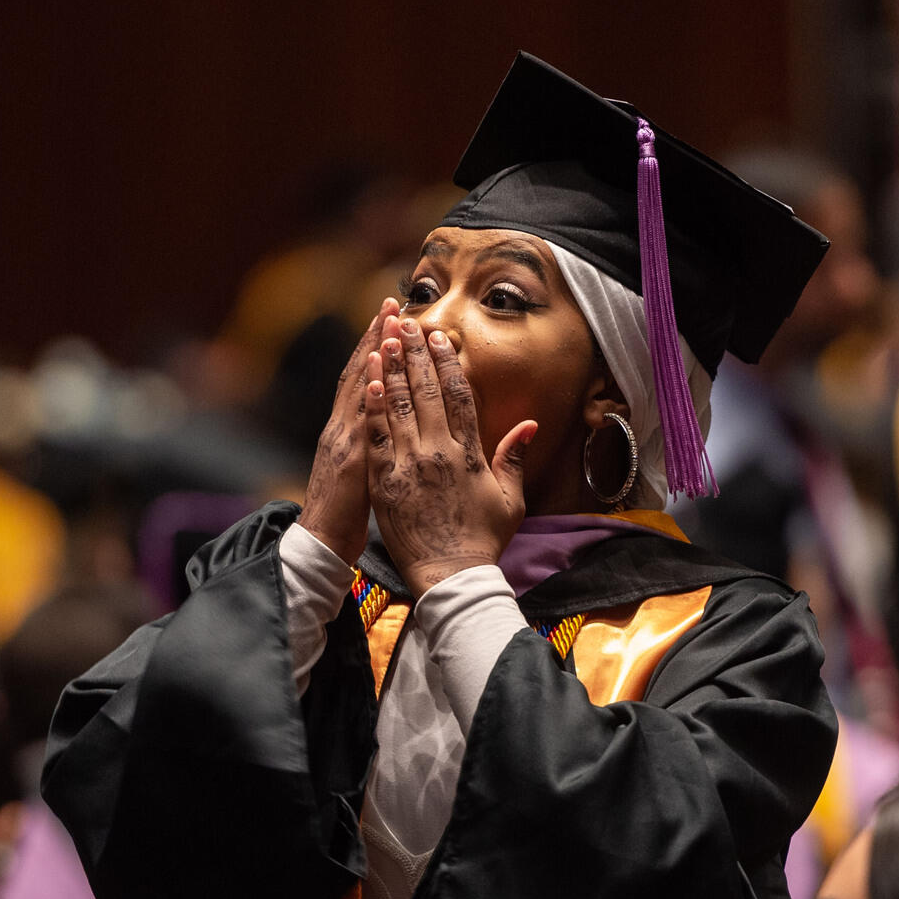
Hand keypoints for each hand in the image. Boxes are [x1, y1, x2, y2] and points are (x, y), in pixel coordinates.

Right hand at [295, 300, 395, 564]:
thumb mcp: (361, 471)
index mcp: (347, 431)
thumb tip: (389, 424)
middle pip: (359, 372)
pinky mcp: (348, 460)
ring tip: (388, 320)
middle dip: (376, 335)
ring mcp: (342, 441)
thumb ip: (371, 443)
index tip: (393, 316)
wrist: (321, 544)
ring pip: (357, 387)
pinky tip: (374, 370)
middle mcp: (341, 428)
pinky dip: (365, 394)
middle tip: (392, 302)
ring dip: (373, 351)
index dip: (377, 347)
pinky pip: (359, 422)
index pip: (363, 380)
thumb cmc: (345, 514)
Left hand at [365, 316, 533, 596]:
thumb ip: (513, 457)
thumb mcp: (509, 499)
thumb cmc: (482, 540)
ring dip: (390, 369)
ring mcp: (410, 464)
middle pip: (426, 391)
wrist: (450, 575)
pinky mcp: (385, 480)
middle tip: (406, 323)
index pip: (458, 396)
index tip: (439, 339)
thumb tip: (530, 425)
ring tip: (383, 339)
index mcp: (469, 453)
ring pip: (398, 406)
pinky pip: (377, 435)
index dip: (448, 363)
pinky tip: (368, 380)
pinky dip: (373, 406)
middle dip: (414, 354)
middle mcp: (439, 452)